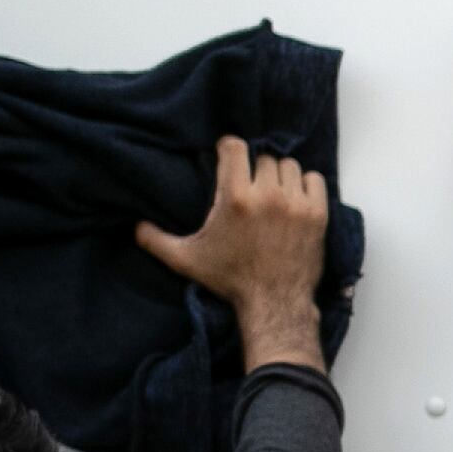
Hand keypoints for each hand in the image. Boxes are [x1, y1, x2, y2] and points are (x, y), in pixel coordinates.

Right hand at [139, 135, 333, 369]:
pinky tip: (294, 199)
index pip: (235, 146)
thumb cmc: (230, 281)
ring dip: (280, 176)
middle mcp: (267, 195)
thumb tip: (134, 227)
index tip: (228, 158)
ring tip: (271, 194)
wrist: (274, 304)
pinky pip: (314, 179)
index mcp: (235, 198)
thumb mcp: (186, 260)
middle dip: (254, 169)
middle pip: (262, 157)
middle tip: (249, 186)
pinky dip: (305, 184)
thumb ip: (157, 241)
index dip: (229, 149)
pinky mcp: (318, 214)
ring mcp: (296, 204)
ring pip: (289, 166)